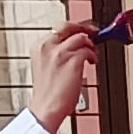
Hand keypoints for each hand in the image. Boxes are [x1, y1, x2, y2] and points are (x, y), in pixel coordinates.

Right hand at [27, 17, 101, 133]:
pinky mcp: (73, 60)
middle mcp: (47, 46)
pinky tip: (92, 62)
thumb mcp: (45, 66)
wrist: (47, 108)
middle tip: (93, 33)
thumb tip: (73, 45)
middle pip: (69, 26)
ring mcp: (60, 52)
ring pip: (81, 37)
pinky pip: (88, 51)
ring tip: (92, 55)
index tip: (82, 31)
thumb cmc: (48, 93)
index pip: (58, 28)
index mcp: (39, 46)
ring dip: (90, 45)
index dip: (74, 29)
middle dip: (84, 27)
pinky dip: (93, 56)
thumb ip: (55, 53)